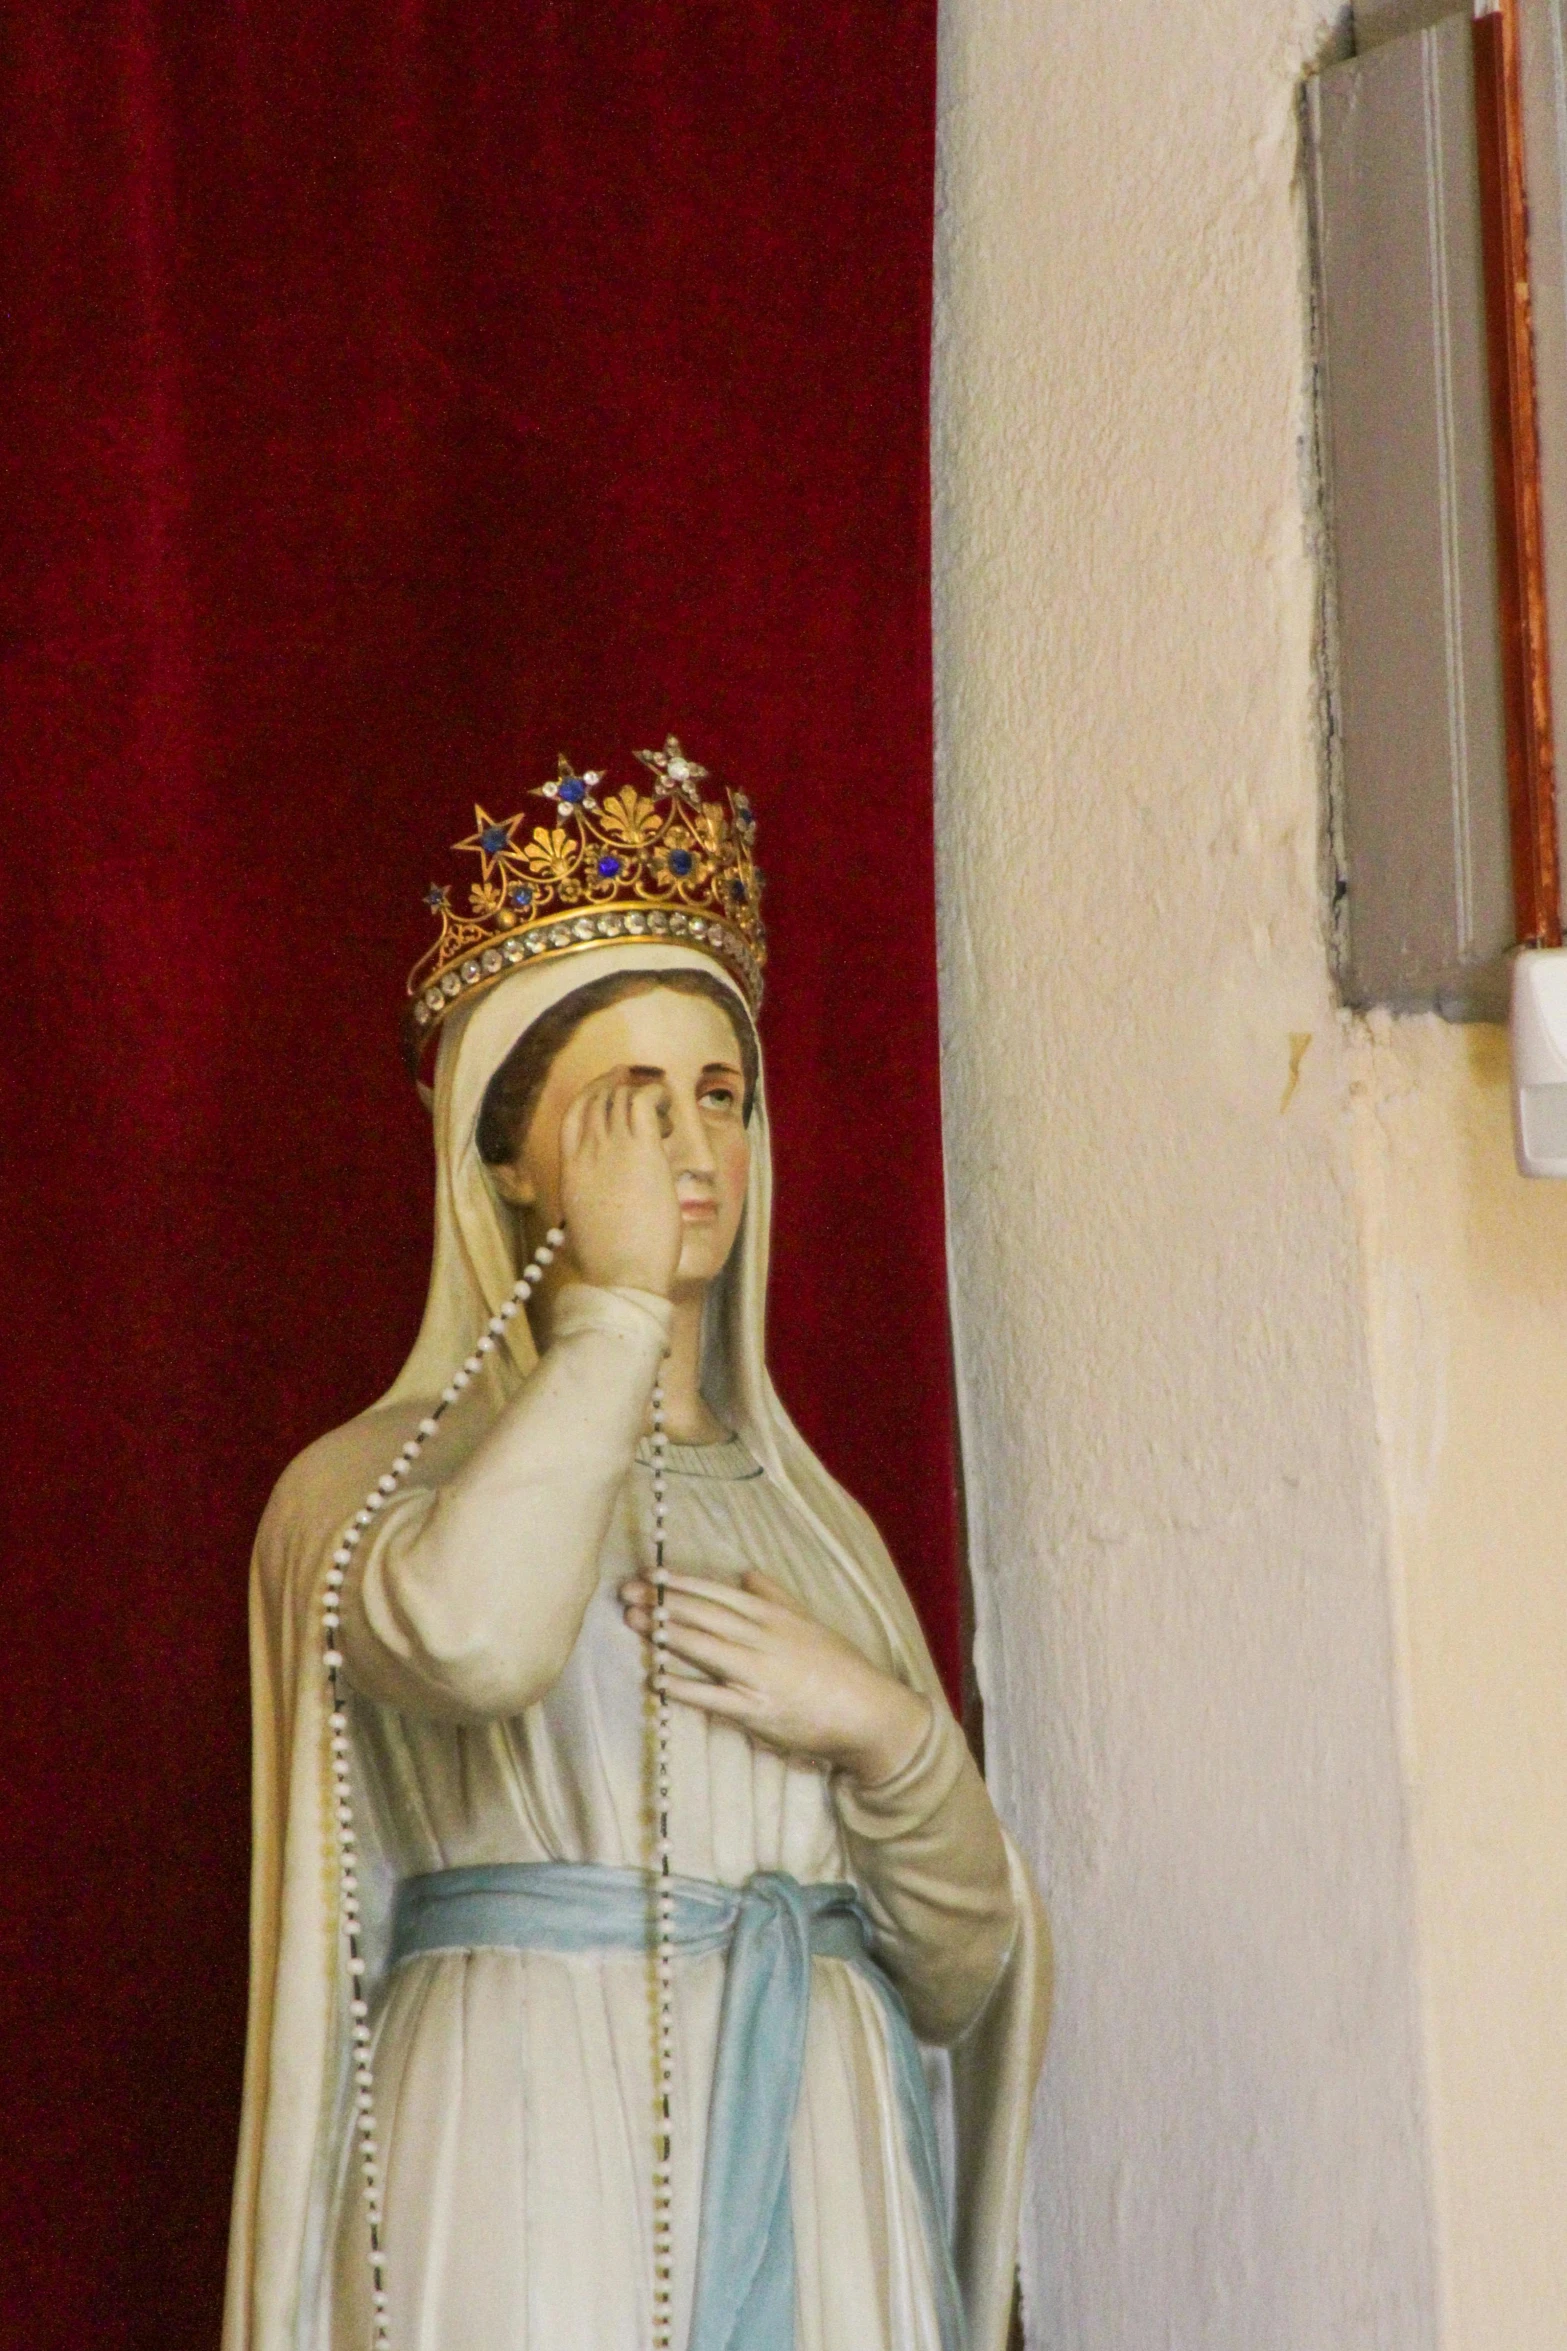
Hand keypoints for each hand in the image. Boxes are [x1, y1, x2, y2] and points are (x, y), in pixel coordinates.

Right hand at [558, 1069, 682, 1296]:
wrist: (623, 1276)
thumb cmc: (608, 1263)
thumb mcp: (581, 1228)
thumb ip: (583, 1207)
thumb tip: (585, 1215)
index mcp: (570, 1170)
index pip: (574, 1114)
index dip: (592, 1093)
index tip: (610, 1086)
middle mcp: (587, 1153)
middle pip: (598, 1098)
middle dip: (619, 1085)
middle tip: (642, 1085)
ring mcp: (613, 1149)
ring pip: (622, 1096)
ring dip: (644, 1093)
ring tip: (662, 1111)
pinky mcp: (643, 1151)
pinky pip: (645, 1100)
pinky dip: (657, 1095)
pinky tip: (668, 1110)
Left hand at [619, 1569, 931, 1785]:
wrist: (868, 1712)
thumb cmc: (840, 1666)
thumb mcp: (809, 1622)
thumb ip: (776, 1597)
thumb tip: (747, 1574)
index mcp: (773, 1617)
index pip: (718, 1594)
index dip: (681, 1584)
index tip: (651, 1574)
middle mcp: (762, 1640)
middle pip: (703, 1616)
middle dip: (662, 1602)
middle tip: (626, 1591)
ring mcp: (758, 1675)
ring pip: (703, 1648)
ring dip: (665, 1634)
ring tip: (634, 1621)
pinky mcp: (756, 1712)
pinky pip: (713, 1697)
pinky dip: (684, 1687)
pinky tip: (657, 1679)